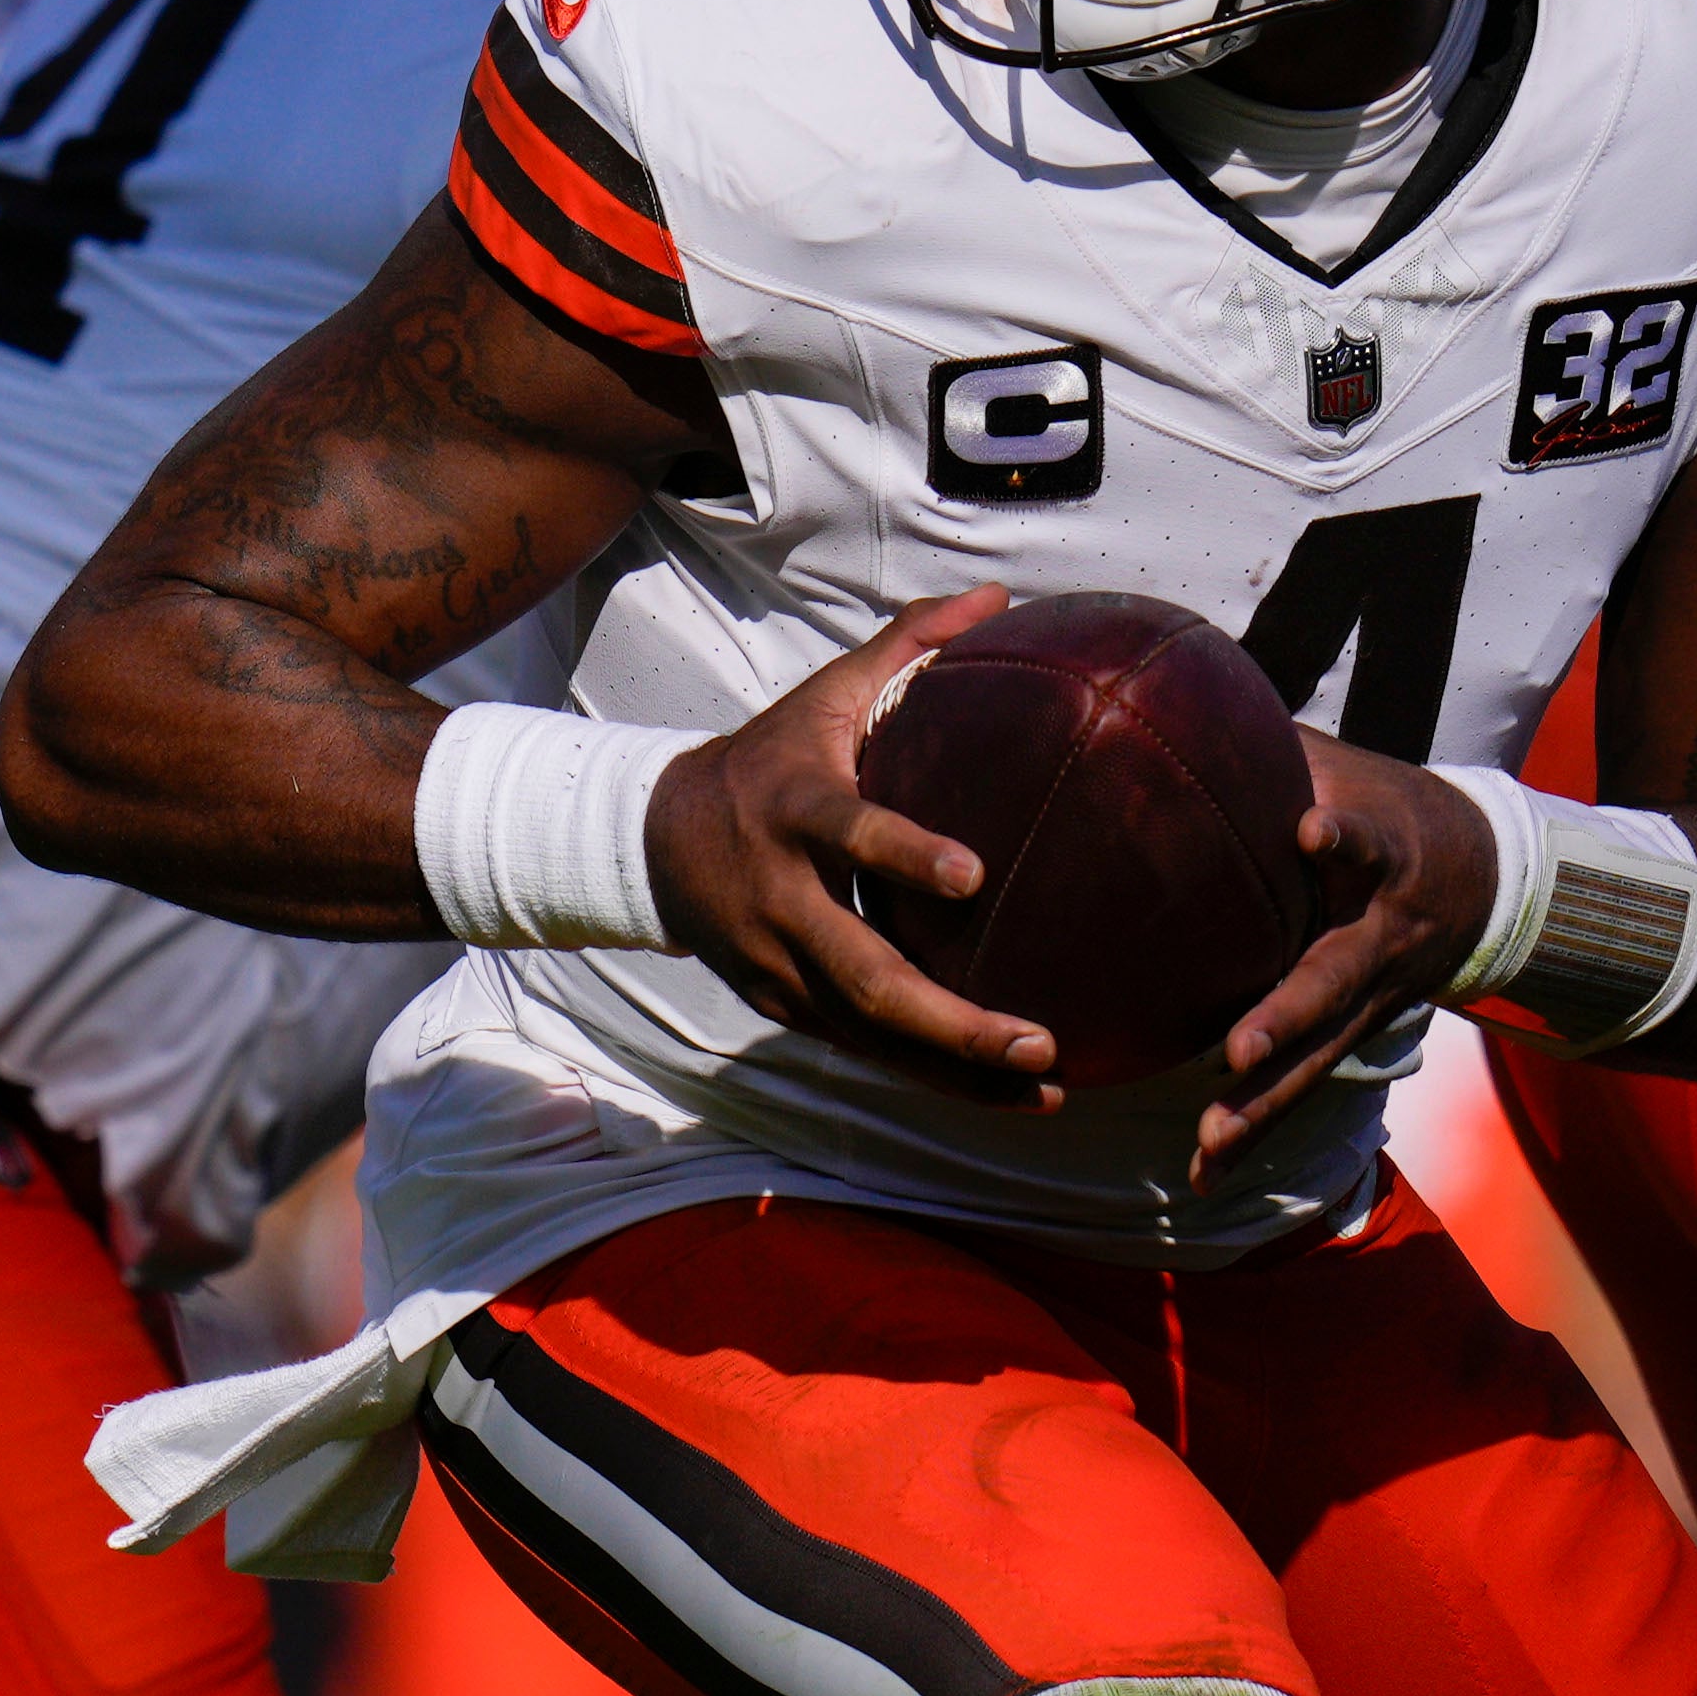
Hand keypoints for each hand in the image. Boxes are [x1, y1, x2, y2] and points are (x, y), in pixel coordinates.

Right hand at [641, 589, 1061, 1105]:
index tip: (973, 874)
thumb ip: (909, 643)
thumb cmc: (768, 758)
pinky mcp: (784, 1008)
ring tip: (1044, 1086)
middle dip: (951, 1020)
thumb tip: (997, 599)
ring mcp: (779, 967)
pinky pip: (865, 1052)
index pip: (850, 835)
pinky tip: (1009, 1096)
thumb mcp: (824, 694)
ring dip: (954, 1069)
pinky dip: (933, 1078)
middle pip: (865, 976)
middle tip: (1035, 1039)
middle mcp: (784, 901)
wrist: (652, 839)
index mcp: (795, 811)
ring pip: (869, 1034)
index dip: (904, 857)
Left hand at [1191, 738, 1504, 1179]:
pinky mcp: (1353, 1033)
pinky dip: (1253, 1130)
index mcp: (1385, 858)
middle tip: (1237, 1049)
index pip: (1367, 838)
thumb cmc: (1391, 806)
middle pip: (1332, 981)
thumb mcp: (1350, 766)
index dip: (1345, 834)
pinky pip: (1302, 1084)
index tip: (1311, 826)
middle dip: (1285, 1017)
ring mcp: (1371, 998)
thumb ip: (1274, 743)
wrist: (1488, 878)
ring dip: (1262, 1103)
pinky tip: (1204, 1173)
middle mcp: (1381, 938)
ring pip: (1317, 1057)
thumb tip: (1175, 686)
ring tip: (1211, 1142)